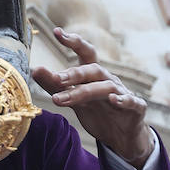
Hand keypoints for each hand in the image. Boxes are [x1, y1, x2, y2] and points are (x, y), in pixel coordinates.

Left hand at [31, 28, 152, 168]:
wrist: (122, 137)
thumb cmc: (98, 112)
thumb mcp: (73, 99)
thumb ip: (55, 85)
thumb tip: (34, 70)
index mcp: (94, 75)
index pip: (85, 52)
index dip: (73, 41)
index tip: (57, 31)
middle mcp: (108, 79)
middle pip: (93, 69)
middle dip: (74, 73)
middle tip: (56, 79)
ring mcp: (123, 93)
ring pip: (106, 86)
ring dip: (85, 92)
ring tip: (63, 100)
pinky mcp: (136, 108)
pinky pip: (132, 101)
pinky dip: (123, 99)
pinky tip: (113, 100)